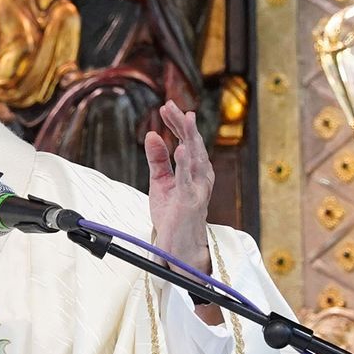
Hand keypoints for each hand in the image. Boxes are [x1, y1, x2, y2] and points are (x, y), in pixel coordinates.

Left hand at [144, 104, 218, 322]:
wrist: (178, 246)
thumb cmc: (172, 213)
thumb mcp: (160, 182)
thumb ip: (157, 159)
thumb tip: (152, 134)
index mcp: (194, 170)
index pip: (187, 140)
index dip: (177, 124)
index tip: (166, 107)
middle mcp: (201, 177)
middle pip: (193, 144)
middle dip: (182, 124)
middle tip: (170, 106)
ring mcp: (198, 189)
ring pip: (196, 158)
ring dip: (189, 137)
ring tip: (183, 119)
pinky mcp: (190, 202)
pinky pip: (188, 181)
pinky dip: (185, 164)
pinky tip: (181, 149)